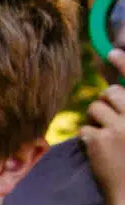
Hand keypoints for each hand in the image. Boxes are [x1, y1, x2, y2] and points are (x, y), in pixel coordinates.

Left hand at [83, 49, 124, 204]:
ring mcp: (120, 128)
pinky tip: (99, 151)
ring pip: (95, 108)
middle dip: (107, 102)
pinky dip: (88, 139)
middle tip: (111, 122)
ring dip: (96, 121)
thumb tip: (112, 90)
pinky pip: (85, 128)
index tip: (112, 52)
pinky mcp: (100, 140)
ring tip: (107, 138)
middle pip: (112, 93)